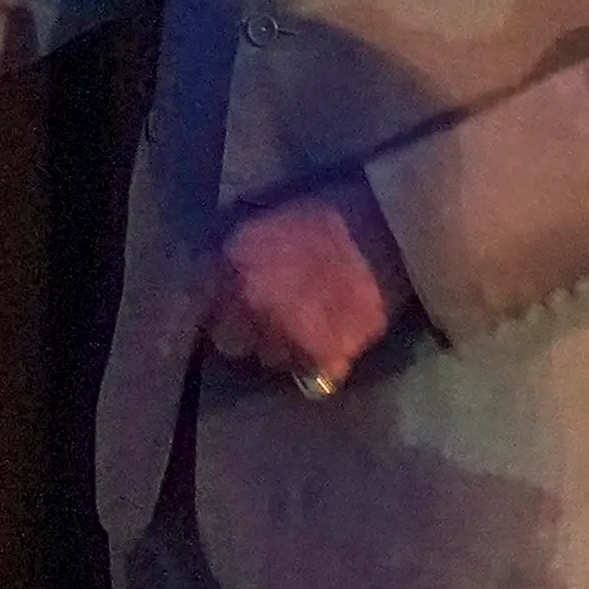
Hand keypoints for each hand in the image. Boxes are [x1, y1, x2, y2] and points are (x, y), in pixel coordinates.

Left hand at [208, 184, 408, 392]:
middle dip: (245, 332)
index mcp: (232, 261)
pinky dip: (321, 363)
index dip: (201, 316)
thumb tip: (216, 286)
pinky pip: (312, 375)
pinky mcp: (326, 356)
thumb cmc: (332, 213)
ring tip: (310, 324)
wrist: (394, 226)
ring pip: (271, 360)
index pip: (194, 306)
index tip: (206, 324)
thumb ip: (236, 257)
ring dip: (284, 348)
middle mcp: (250, 301)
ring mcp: (287, 332)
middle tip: (271, 318)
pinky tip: (335, 340)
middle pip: (230, 342)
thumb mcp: (267, 221)